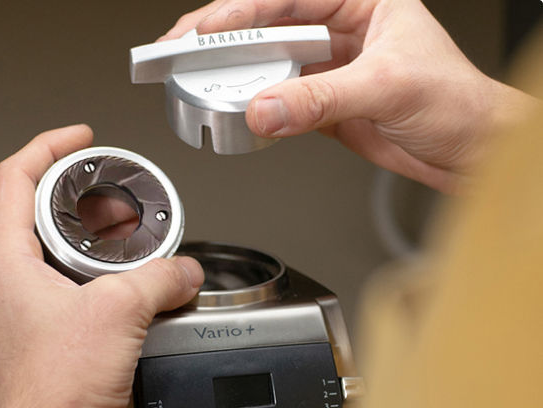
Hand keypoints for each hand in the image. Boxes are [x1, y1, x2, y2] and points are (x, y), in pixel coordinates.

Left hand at [0, 125, 203, 407]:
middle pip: (34, 209)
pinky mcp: (40, 328)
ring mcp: (20, 305)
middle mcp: (5, 279)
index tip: (79, 137)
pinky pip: (64, 281)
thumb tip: (186, 271)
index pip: (13, 177)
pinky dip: (94, 268)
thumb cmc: (54, 387)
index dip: (48, 146)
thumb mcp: (119, 313)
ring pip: (52, 247)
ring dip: (90, 233)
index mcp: (5, 260)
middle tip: (112, 190)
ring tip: (126, 232)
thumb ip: (161, 278)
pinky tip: (123, 279)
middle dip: (79, 193)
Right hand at [161, 0, 536, 191]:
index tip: (206, 30)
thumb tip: (267, 106)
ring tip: (197, 80)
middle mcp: (341, 30)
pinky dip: (256, 109)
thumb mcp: (387, 88)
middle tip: (181, 49)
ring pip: (269, 65)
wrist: (468, 150)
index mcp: (362, 1)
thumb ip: (321, 99)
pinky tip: (237, 110)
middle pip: (269, 26)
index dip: (242, 12)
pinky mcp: (322, 104)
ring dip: (235, 76)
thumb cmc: (456, 102)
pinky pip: (279, 101)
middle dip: (223, 39)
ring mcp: (329, 68)